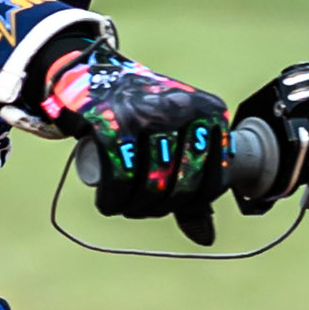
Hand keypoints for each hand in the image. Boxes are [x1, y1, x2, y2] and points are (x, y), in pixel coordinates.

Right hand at [39, 44, 229, 243]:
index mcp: (210, 112)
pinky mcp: (112, 120)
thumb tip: (205, 237)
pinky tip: (108, 203)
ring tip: (125, 206)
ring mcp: (148, 111)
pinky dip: (113, 198)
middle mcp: (183, 108)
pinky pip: (120, 175)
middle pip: (181, 184)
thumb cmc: (143, 112)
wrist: (94, 72)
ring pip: (151, 183)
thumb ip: (194, 182)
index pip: (214, 179)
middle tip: (142, 207)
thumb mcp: (178, 136)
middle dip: (160, 207)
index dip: (193, 204)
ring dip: (134, 207)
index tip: (171, 204)